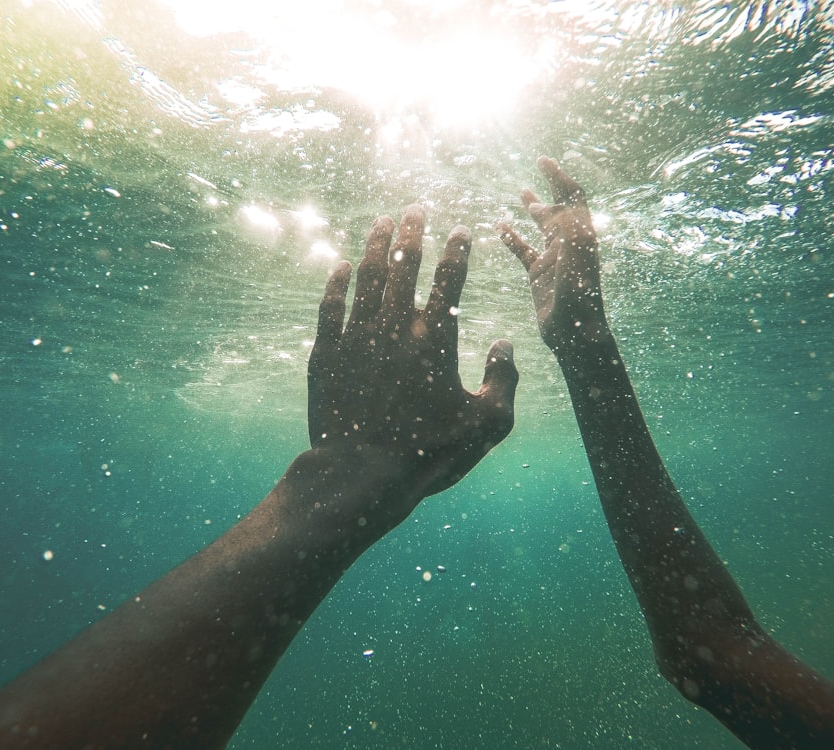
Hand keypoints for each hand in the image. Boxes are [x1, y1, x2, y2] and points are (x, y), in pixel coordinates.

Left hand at [308, 206, 517, 523]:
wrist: (362, 474)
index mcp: (436, 339)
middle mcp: (395, 327)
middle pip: (405, 265)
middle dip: (412, 232)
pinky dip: (336, 282)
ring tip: (383, 222)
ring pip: (367, 278)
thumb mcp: (486, 424)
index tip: (459, 229)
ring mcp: (357, 337)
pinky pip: (330, 306)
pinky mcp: (326, 353)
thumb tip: (507, 345)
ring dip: (377, 246)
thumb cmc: (428, 453)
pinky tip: (341, 266)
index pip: (449, 279)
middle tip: (414, 208)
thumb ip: (504, 380)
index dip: (456, 250)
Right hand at [498, 157, 608, 352]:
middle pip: (559, 206)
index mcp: (581, 233)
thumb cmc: (579, 294)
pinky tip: (499, 227)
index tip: (543, 161)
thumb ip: (563, 224)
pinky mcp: (538, 273)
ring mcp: (552, 257)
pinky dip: (511, 237)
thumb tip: (541, 205)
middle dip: (550, 186)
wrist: (574, 330)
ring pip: (541, 226)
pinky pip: (522, 250)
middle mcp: (568, 241)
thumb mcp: (576, 253)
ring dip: (533, 208)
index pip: (572, 196)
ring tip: (522, 192)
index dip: (559, 176)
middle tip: (539, 166)